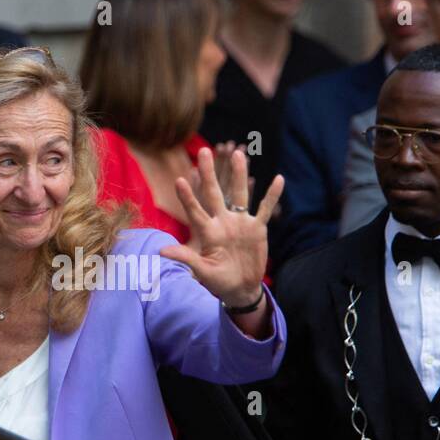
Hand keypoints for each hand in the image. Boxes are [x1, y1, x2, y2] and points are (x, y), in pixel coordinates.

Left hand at [159, 146, 281, 306]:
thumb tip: (161, 251)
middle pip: (215, 193)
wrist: (240, 288)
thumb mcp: (202, 271)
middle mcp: (222, 222)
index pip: (195, 211)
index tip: (179, 180)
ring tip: (239, 154)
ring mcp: (240, 223)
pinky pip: (265, 209)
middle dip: (209, 173)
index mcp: (208, 232)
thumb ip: (185, 258)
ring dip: (240, 175)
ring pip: (240, 194)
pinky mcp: (257, 228)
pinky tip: (279, 179)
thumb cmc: (218, 281)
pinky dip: (272, 196)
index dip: (188, 197)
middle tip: (204, 151)